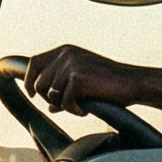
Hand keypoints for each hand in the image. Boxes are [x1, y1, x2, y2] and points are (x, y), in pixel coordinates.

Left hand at [25, 45, 161, 115]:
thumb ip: (63, 89)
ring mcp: (71, 64)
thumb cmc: (109, 85)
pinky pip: (65, 103)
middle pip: (39, 82)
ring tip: (80, 105)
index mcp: (65, 51)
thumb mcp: (82, 82)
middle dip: (48, 99)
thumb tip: (50, 107)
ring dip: (64, 105)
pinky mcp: (78, 78)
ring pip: (50, 95)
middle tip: (67, 105)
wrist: (132, 84)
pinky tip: (86, 109)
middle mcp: (66, 54)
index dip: (29, 80)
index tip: (32, 94)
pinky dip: (75, 110)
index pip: (34, 63)